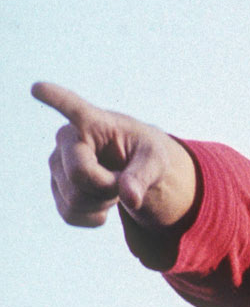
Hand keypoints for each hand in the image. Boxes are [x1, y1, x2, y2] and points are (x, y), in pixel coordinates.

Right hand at [32, 82, 197, 229]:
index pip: (71, 107)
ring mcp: (56, 164)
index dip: (54, 99)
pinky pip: (70, 215)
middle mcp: (66, 139)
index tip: (37, 88)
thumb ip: (143, 176)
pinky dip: (92, 217)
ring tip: (111, 185)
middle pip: (79, 176)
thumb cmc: (143, 155)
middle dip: (106, 188)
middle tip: (121, 179)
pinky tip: (101, 202)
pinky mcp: (56, 188)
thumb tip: (130, 198)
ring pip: (74, 200)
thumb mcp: (155, 161)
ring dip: (102, 203)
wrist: (131, 168)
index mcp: (93, 122)